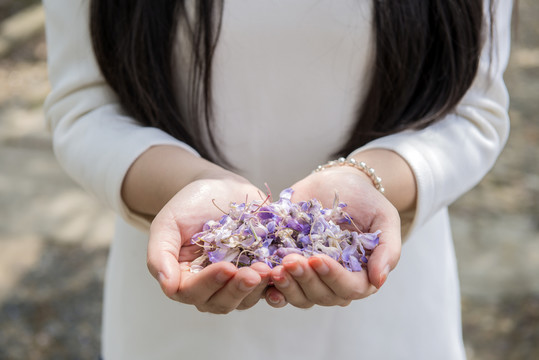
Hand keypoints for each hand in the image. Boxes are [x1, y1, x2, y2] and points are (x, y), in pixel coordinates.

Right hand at [147, 174, 281, 312]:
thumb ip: (161, 254)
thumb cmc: (190, 204)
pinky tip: (281, 271)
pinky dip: (275, 284)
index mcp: (184, 278)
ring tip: (268, 269)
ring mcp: (236, 281)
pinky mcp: (259, 272)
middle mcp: (210, 286)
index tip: (226, 267)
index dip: (209, 283)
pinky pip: (268, 288)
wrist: (221, 187)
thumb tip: (167, 286)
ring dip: (257, 289)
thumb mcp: (168, 223)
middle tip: (253, 273)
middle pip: (221, 302)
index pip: (192, 292)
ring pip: (245, 300)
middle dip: (237, 290)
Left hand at [267, 166, 401, 307]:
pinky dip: (272, 288)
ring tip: (276, 268)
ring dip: (287, 286)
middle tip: (291, 261)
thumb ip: (387, 249)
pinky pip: (280, 288)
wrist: (337, 181)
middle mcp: (335, 281)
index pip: (350, 288)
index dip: (333, 277)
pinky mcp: (289, 266)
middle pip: (322, 295)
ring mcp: (311, 276)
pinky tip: (265, 278)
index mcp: (361, 274)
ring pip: (300, 296)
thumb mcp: (384, 218)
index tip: (317, 259)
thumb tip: (379, 281)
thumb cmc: (365, 200)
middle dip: (305, 280)